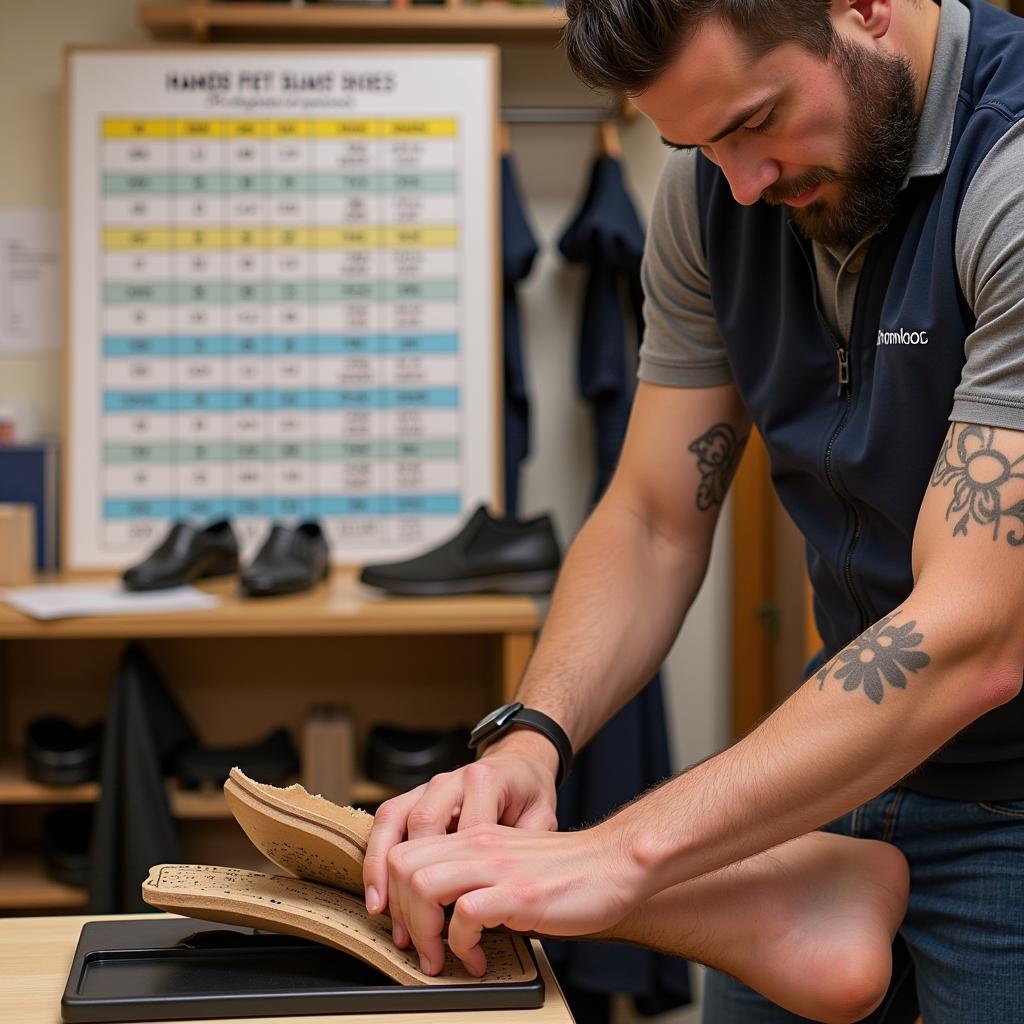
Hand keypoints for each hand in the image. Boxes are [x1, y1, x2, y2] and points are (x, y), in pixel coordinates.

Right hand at [362, 731, 559, 940]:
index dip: (462, 877)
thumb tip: (509, 889)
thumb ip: (530, 846)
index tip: (464, 918)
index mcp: (486, 781)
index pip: (466, 830)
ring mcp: (428, 786)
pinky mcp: (414, 796)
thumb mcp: (543, 815)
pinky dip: (375, 856)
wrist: (517, 765)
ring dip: (382, 870)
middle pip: (422, 824)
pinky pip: (386, 820)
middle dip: (414, 880)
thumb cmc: (528, 794)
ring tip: (382, 913)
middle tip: (420, 927)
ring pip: (393, 820)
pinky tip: (377, 892)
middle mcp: (452, 779)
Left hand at [385, 821, 646, 976]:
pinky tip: (478, 958)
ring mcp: (497, 866)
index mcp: (473, 836)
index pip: (404, 851)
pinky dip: (462, 945)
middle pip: (402, 866)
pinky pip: (465, 915)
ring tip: (442, 957)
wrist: (613, 864)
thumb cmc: (565, 871)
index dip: (392, 892)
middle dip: (401, 914)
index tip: (407, 926)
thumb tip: (441, 911)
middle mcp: (478, 844)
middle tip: (419, 947)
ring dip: (424, 931)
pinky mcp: (518, 892)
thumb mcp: (507, 861)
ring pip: (423, 885)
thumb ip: (475, 873)